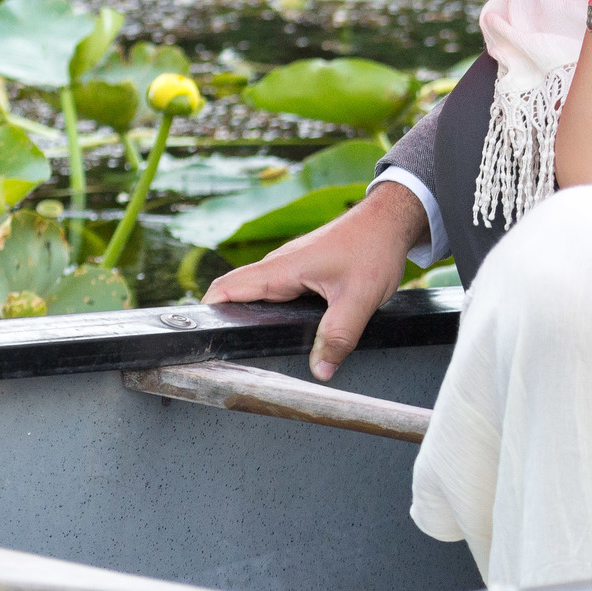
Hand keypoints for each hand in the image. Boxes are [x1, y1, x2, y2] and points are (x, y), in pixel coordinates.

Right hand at [201, 181, 423, 380]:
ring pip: (257, 296)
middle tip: (223, 357)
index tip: (200, 341)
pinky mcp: (301, 271)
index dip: (206, 314)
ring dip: (249, 318)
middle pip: (236, 296)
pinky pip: (275, 293)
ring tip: (246, 349)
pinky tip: (279, 330)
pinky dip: (270, 311)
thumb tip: (320, 371)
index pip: (226, 289)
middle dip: (226, 323)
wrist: (391, 219)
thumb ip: (339, 336)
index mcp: (282, 268)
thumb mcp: (360, 298)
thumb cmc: (374, 247)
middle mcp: (278, 266)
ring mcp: (289, 267)